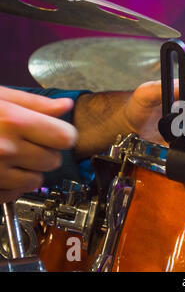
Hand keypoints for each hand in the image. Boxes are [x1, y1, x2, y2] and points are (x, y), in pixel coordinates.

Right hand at [0, 87, 77, 202]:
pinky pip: (15, 194)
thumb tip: (64, 106)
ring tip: (11, 157)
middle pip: (54, 160)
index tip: (56, 133)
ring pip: (37, 180)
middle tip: (25, 143)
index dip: (63, 135)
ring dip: (29, 171)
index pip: (66, 137)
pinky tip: (1, 171)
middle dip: (45, 152)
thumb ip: (34, 103)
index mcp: (15, 121)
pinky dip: (11, 186)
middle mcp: (7, 148)